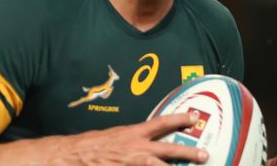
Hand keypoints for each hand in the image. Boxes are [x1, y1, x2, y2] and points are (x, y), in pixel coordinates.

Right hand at [52, 112, 207, 164]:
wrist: (72, 156)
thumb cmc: (92, 145)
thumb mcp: (115, 136)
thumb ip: (132, 139)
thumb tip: (146, 140)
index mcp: (133, 134)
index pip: (160, 122)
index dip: (178, 118)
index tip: (194, 116)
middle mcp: (136, 148)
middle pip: (168, 149)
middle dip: (188, 152)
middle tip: (204, 154)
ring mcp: (131, 164)